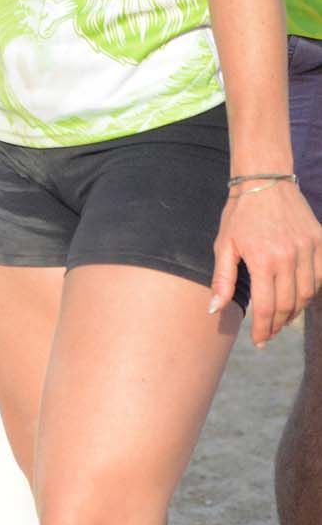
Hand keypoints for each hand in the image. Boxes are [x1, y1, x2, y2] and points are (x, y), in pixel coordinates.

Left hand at [212, 179, 321, 346]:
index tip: (259, 342)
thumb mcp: (224, 245)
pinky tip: (299, 295)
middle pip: (288, 305)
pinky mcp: (321, 241)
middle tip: (268, 334)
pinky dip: (312, 290)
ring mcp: (309, 249)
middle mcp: (289, 257)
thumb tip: (214, 309)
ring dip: (295, 310)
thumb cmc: (239, 214)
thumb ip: (222, 280)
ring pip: (308, 293)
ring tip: (281, 318)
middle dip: (277, 324)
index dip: (262, 329)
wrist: (265, 182)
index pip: (265, 307)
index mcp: (262, 260)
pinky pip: (321, 275)